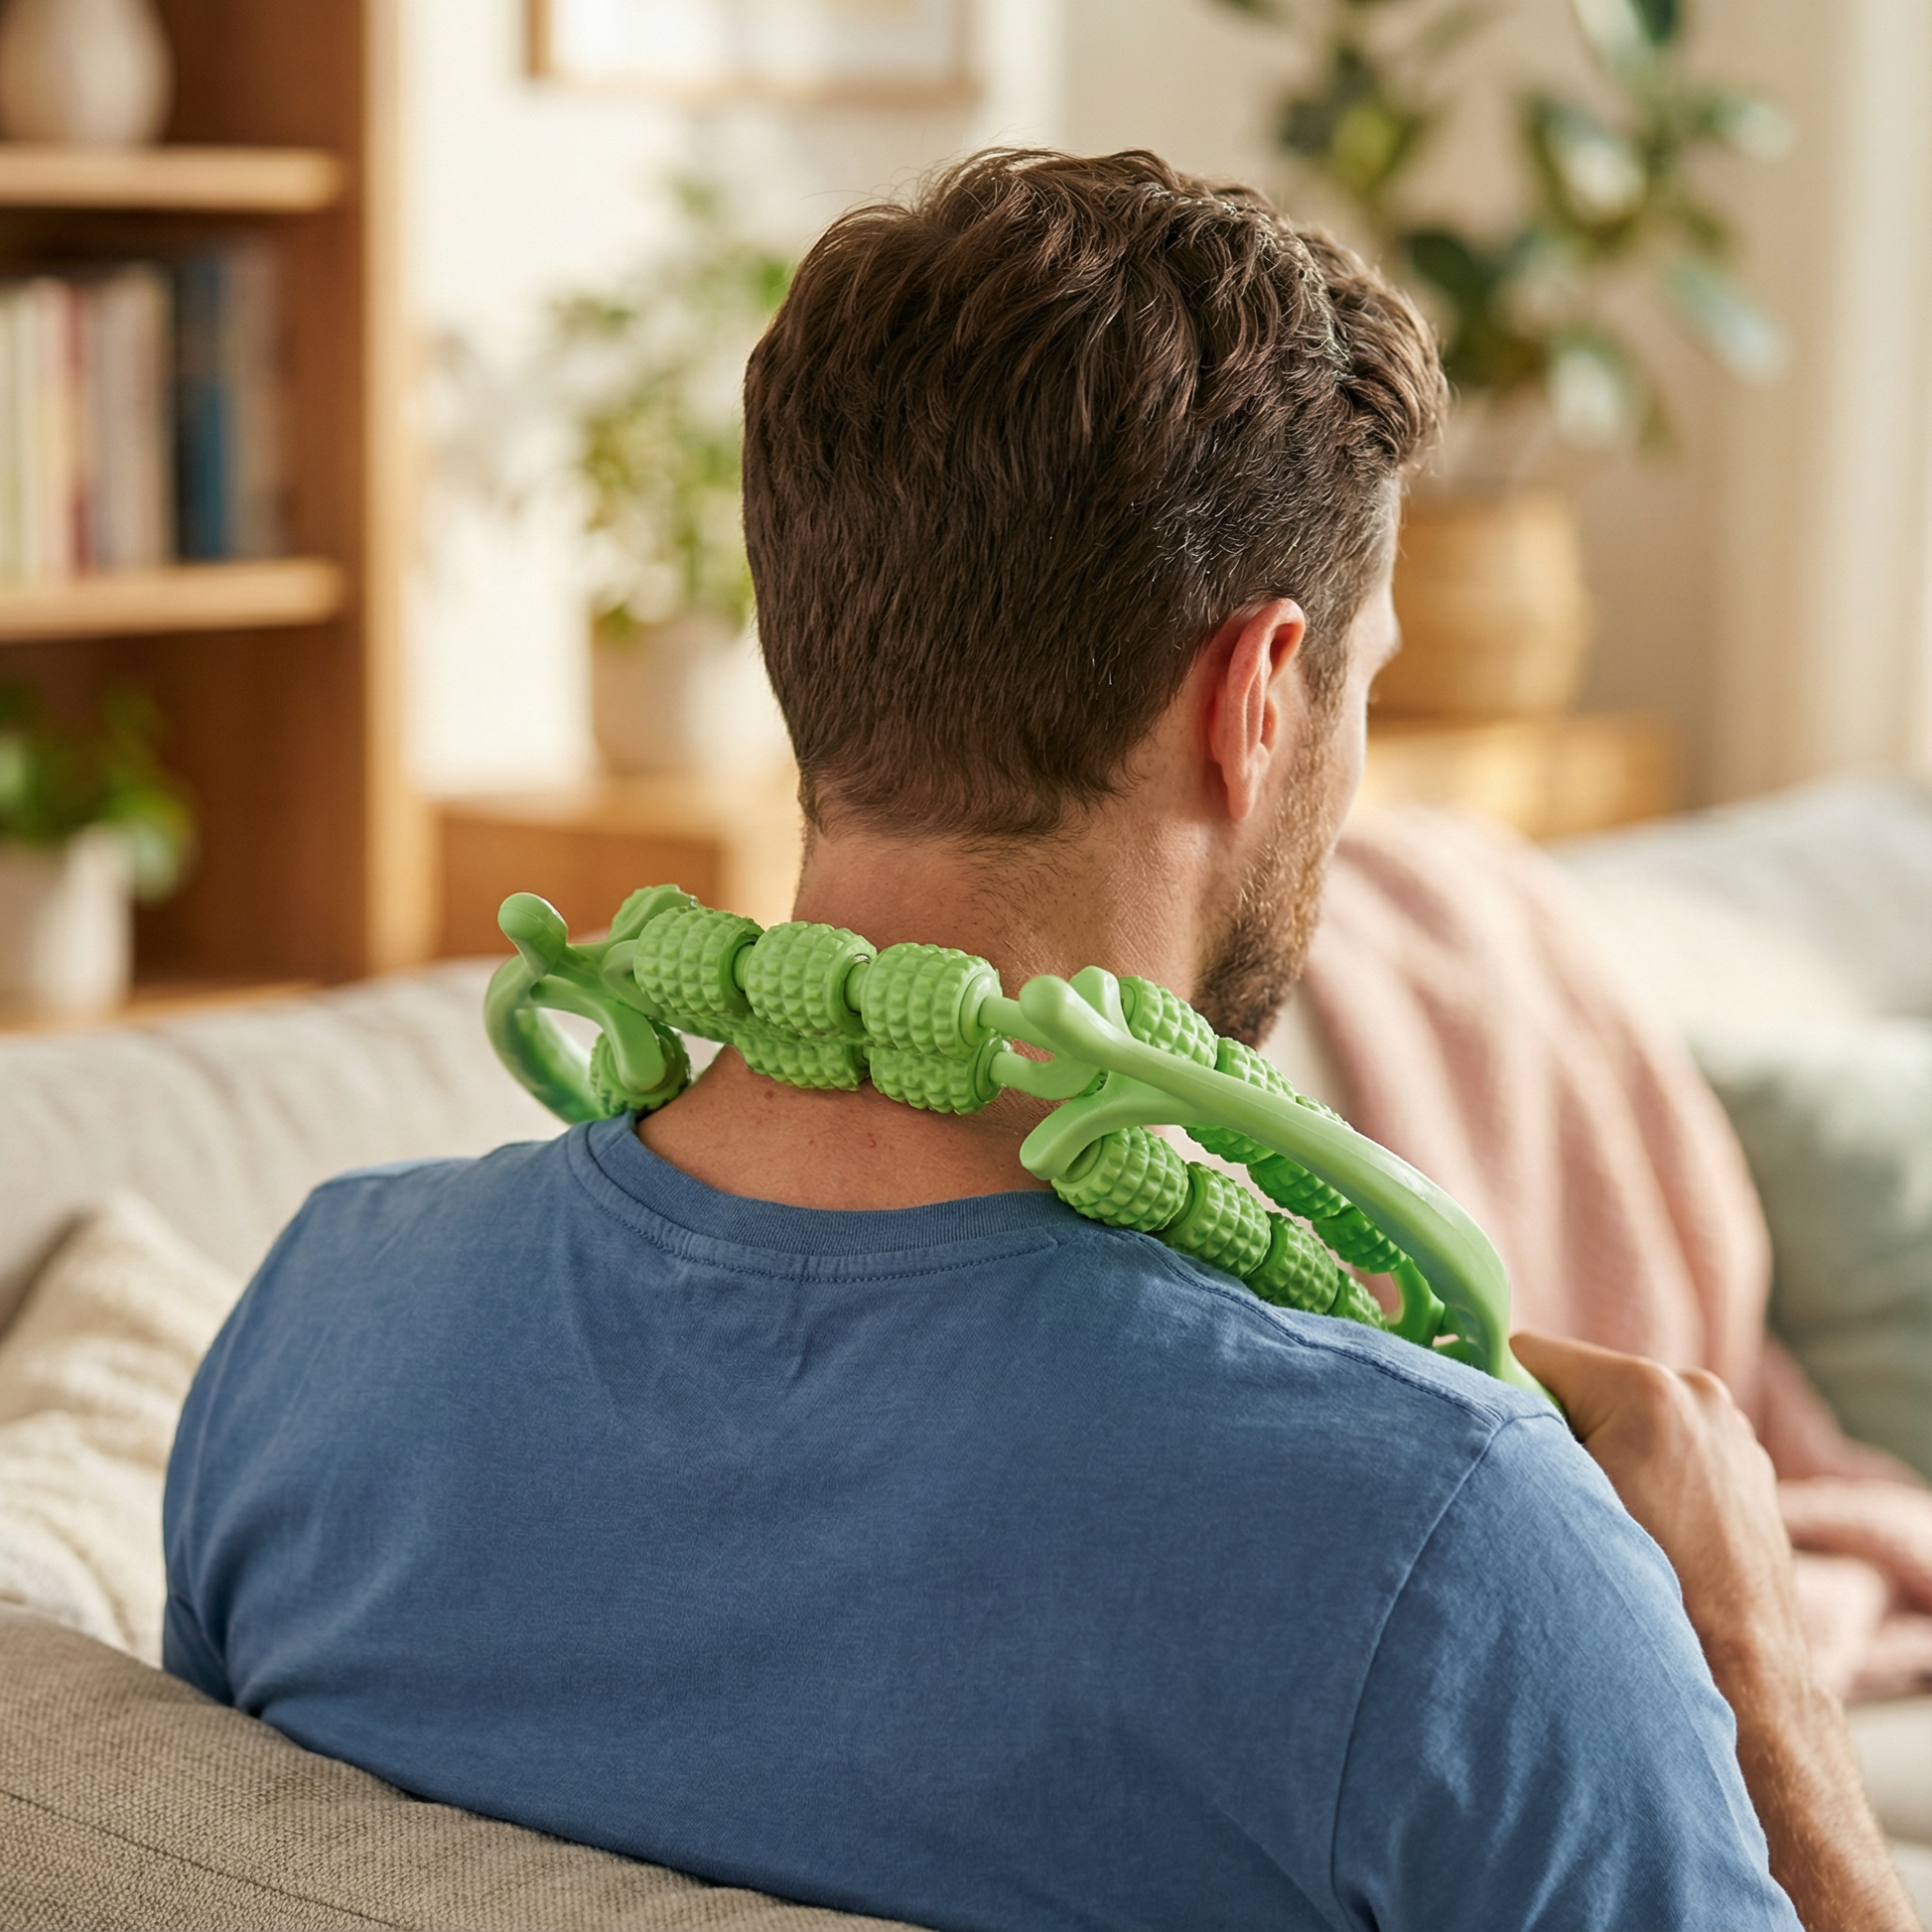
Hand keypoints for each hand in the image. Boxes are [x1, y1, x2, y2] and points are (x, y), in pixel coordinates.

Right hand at [1510, 1333, 1802, 1679]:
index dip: (1507, 1398)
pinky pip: (1673, 1446)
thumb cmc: (1650, 1593)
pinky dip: (1651, 1473)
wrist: (1742, 1677)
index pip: (1532, 1354)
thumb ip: (1519, 1438)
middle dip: (1562, 1429)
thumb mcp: (1559, 1505)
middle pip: (1584, 1383)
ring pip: (1629, 1416)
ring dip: (1608, 1451)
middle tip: (1561, 1499)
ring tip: (1611, 1522)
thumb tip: (1478, 1399)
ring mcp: (1731, 1428)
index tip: (1506, 1450)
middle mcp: (1697, 1392)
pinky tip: (1652, 1531)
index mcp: (1646, 1387)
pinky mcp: (1750, 1466)